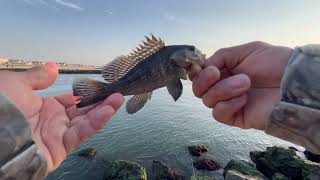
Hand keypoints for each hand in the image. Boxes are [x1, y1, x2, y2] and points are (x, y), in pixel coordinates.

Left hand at [0, 64, 123, 171]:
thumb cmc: (0, 107)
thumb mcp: (15, 84)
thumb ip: (37, 77)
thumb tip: (53, 68)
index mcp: (43, 108)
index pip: (70, 101)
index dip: (84, 94)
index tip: (99, 86)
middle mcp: (53, 122)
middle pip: (82, 111)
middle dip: (100, 101)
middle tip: (115, 92)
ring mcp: (57, 134)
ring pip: (86, 122)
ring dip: (104, 110)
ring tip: (118, 98)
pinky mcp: (61, 147)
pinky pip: (82, 133)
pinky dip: (97, 122)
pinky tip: (109, 110)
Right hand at [189, 41, 292, 129]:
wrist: (294, 82)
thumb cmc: (274, 63)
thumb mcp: (246, 51)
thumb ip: (221, 56)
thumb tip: (203, 67)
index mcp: (224, 71)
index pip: (199, 75)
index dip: (195, 71)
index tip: (199, 67)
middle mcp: (223, 87)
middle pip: (198, 89)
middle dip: (204, 80)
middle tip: (217, 73)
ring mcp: (229, 103)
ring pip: (207, 101)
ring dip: (223, 89)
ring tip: (245, 83)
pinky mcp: (236, 117)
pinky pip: (219, 114)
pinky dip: (228, 104)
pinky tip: (244, 98)